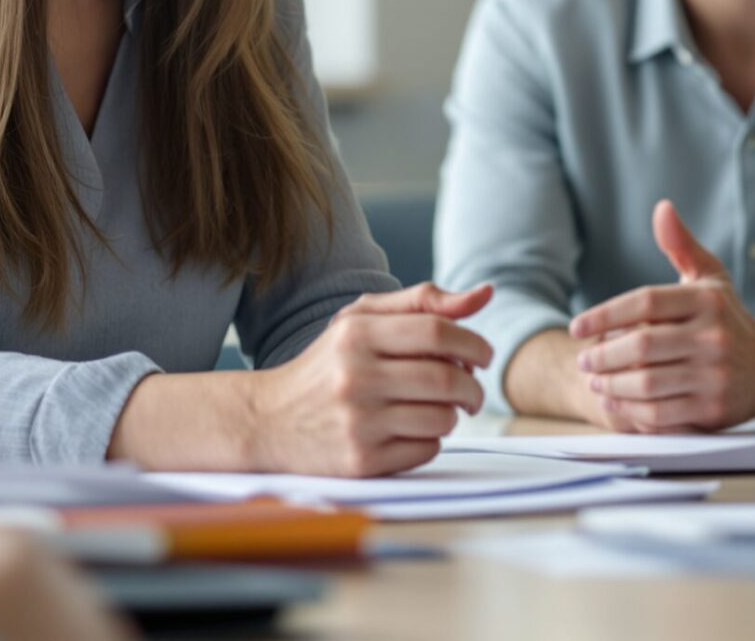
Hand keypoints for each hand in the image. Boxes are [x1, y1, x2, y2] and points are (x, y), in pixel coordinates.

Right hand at [243, 282, 494, 476]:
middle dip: (473, 386)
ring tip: (438, 409)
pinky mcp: (362, 461)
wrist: (269, 420)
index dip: (473, 343)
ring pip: (441, 419)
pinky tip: (409, 431)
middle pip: (446, 379)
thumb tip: (485, 294)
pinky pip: (426, 450)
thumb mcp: (362, 320)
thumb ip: (423, 303)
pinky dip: (430, 441)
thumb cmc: (329, 364)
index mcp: (356, 334)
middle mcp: (355, 377)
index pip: (436, 331)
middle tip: (472, 389)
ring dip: (453, 415)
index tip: (483, 355)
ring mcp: (358, 422)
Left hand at [567, 201, 754, 430]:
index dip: (604, 314)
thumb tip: (662, 208)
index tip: (576, 327)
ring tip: (594, 380)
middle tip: (582, 359)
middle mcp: (713, 337)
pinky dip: (631, 410)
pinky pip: (661, 413)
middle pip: (641, 345)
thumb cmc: (725, 317)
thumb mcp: (709, 278)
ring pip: (647, 382)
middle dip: (603, 354)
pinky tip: (614, 402)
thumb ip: (681, 245)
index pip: (645, 302)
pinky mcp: (713, 409)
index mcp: (707, 301)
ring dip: (611, 384)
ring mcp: (715, 375)